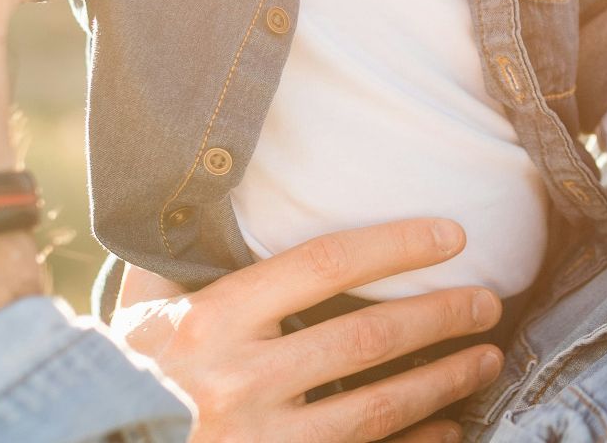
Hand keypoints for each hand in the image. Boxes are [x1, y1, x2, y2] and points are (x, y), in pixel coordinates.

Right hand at [110, 219, 504, 442]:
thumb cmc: (117, 378)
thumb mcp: (136, 313)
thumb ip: (176, 261)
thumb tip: (207, 189)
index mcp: (210, 321)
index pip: (323, 265)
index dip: (395, 246)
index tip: (451, 235)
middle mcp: (239, 382)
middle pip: (367, 340)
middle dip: (441, 317)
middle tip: (489, 302)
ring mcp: (261, 441)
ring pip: (377, 409)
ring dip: (443, 382)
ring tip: (486, 359)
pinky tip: (450, 430)